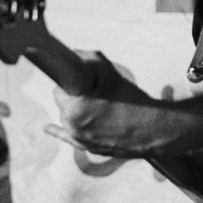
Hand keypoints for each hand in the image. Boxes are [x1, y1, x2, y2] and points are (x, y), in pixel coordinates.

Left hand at [44, 51, 159, 157]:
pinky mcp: (89, 148)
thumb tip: (73, 53)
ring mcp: (80, 140)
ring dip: (76, 109)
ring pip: (68, 117)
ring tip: (98, 105)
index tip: (68, 77)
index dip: (68, 82)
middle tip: (93, 90)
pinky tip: (48, 128)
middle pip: (63, 103)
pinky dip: (59, 131)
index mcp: (74, 108)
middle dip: (74, 95)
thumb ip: (88, 60)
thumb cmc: (133, 102)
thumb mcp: (109, 73)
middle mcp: (73, 126)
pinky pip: (68, 138)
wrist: (155, 129)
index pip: (59, 89)